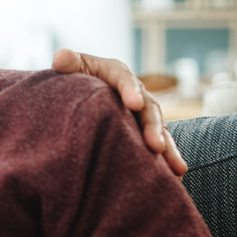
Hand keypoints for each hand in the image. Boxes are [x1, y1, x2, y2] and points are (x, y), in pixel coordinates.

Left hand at [52, 48, 186, 176]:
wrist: (78, 94)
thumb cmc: (74, 77)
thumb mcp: (73, 67)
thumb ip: (68, 63)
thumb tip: (60, 57)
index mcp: (116, 73)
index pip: (124, 79)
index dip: (130, 90)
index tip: (133, 104)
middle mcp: (135, 92)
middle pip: (148, 108)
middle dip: (152, 127)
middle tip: (155, 146)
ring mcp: (141, 114)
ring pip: (159, 130)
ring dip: (168, 150)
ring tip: (176, 169)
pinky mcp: (143, 131)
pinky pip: (159, 145)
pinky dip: (167, 162)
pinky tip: (174, 179)